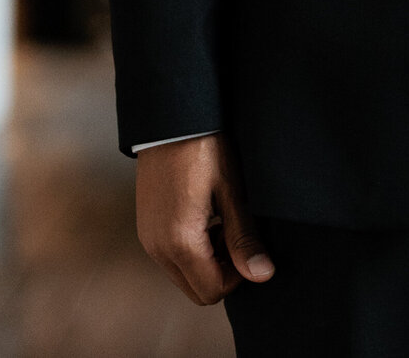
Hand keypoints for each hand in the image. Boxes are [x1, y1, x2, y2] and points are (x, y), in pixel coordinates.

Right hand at [135, 132, 274, 305]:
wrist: (172, 117)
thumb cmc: (206, 148)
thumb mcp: (232, 191)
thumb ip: (244, 238)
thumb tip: (262, 275)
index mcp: (179, 242)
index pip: (212, 291)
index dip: (238, 275)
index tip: (249, 243)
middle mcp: (156, 248)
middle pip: (196, 290)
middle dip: (222, 272)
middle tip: (236, 233)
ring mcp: (147, 238)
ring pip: (183, 275)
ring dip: (207, 260)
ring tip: (222, 219)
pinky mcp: (145, 228)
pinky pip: (170, 257)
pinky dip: (191, 249)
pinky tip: (205, 215)